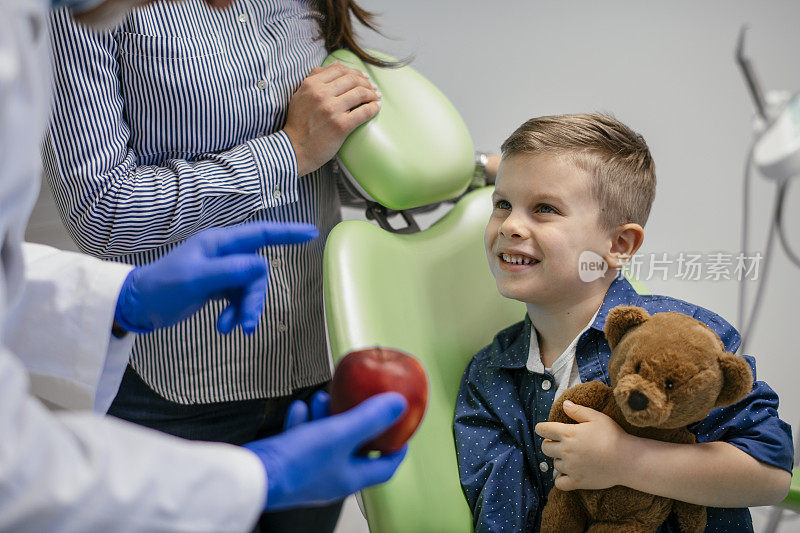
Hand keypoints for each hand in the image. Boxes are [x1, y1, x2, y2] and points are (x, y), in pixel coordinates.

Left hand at [114, 222, 317, 334]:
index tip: (311, 233)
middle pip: (257, 271)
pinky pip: (238, 298)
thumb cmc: (163, 286)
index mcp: (219, 242)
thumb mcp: (196, 278)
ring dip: (245, 309)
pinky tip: (223, 326)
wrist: (139, 306)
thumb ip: (230, 271)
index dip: (287, 232)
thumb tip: (262, 265)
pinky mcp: (217, 287)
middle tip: (248, 323)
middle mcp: (223, 253)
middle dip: (255, 298)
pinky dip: (234, 313)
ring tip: (234, 328)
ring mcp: (221, 270)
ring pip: (250, 288)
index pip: (261, 233)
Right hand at [244, 392, 407, 510]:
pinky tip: (301, 408)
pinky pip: (302, 442)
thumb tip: (399, 405)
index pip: (386, 467)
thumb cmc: (297, 463)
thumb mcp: (340, 433)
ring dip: (328, 418)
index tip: (402, 429)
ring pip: (327, 442)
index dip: (397, 447)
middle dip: (357, 422)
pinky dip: (304, 423)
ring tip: (325, 398)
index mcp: (351, 477)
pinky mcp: (290, 465)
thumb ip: (370, 418)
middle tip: (359, 403)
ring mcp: (310, 473)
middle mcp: (332, 479)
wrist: (252, 476)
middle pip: (355, 449)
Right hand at [283, 61, 380, 176]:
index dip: (355, 72)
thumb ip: (316, 77)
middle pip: (352, 79)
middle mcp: (321, 94)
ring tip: (376, 97)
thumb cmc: (298, 124)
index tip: (363, 78)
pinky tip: (376, 108)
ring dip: (372, 94)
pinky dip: (373, 108)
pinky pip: (364, 112)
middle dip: (366, 83)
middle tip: (373, 88)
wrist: (295, 149)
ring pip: (360, 93)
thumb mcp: (301, 95)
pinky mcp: (341, 125)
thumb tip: (336, 64)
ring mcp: (331, 110)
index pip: (339, 69)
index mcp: (311, 84)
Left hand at [534, 400, 632, 490]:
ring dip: (559, 459)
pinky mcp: (577, 482)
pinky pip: (559, 483)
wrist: (627, 460)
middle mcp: (565, 450)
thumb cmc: (613, 435)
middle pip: (544, 447)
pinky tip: (569, 473)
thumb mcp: (596, 417)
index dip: (542, 428)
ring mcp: (570, 467)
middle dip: (549, 443)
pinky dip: (561, 479)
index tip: (545, 429)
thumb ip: (578, 411)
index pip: (542, 429)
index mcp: (567, 433)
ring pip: (554, 464)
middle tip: (560, 443)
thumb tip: (564, 404)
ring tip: (572, 457)